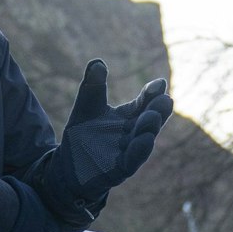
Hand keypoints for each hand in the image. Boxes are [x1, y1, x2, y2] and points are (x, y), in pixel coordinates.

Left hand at [45, 60, 172, 226]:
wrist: (67, 168)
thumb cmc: (82, 137)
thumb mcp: (86, 108)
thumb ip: (92, 87)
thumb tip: (97, 62)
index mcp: (129, 116)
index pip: (144, 102)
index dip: (152, 93)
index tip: (159, 84)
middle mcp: (133, 133)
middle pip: (150, 120)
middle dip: (158, 110)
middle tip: (164, 99)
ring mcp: (128, 152)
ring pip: (144, 139)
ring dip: (150, 129)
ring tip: (152, 117)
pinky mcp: (120, 169)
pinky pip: (133, 160)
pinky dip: (139, 150)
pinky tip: (145, 140)